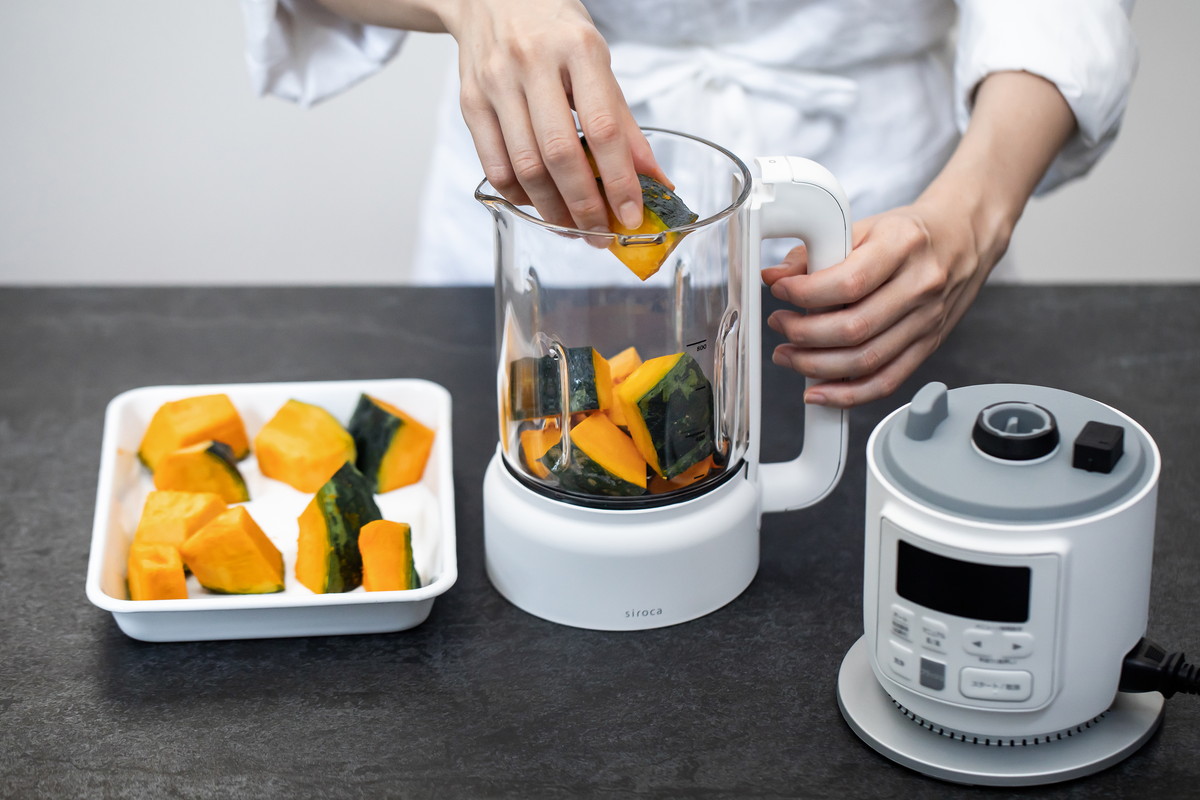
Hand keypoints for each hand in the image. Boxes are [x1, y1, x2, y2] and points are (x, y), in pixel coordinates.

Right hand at [444, 0, 660, 231]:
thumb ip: (622, 120)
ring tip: (573, 228)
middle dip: (584, 206)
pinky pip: (495, 165)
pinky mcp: (470, 102)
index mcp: (578, 49)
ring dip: (552, 210)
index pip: (604, 128)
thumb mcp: (596, 60)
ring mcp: (496, 83)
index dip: (619, 180)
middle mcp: (532, 64)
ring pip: (525, 167)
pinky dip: (520, 196)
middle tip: (600, 234)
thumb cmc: (552, 29)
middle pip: (559, 155)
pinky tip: (539, 205)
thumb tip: (652, 177)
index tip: (630, 214)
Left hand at [762, 197, 999, 407]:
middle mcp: (920, 286)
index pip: (849, 283)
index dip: (806, 295)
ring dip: (817, 366)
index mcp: (902, 247)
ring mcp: (927, 321)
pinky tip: (820, 391)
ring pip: (867, 360)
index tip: (780, 292)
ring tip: (788, 355)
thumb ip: (817, 251)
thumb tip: (775, 277)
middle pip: (854, 328)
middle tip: (780, 326)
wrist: (964, 238)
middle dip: (804, 335)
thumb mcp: (865, 227)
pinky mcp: (928, 346)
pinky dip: (849, 394)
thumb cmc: (911, 234)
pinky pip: (887, 381)